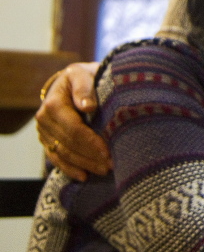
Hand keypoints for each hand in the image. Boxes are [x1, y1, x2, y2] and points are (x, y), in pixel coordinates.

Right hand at [34, 62, 110, 180]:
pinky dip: (69, 168)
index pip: (73, 129)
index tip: (108, 152)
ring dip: (84, 164)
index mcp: (54, 104)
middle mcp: (44, 119)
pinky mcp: (47, 140)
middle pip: (68, 144)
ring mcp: (44, 132)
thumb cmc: (84, 77)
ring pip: (63, 153)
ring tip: (104, 171)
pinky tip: (84, 176)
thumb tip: (87, 106)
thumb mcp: (85, 75)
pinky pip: (56, 157)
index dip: (90, 142)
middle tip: (111, 165)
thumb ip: (84, 88)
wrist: (73, 80)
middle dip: (90, 156)